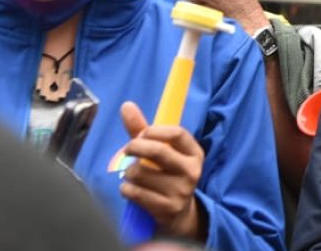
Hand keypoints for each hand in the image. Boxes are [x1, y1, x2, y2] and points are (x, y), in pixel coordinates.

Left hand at [119, 102, 205, 239]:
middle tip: (128, 149)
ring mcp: (180, 191)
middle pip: (158, 151)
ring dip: (128, 172)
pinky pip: (135, 192)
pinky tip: (131, 189)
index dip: (155, 131)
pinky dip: (126, 188)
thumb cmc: (166, 175)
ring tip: (133, 175)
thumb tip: (126, 105)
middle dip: (135, 147)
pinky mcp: (166, 208)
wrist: (178, 214)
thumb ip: (143, 129)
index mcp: (194, 154)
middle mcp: (191, 172)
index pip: (177, 134)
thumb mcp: (161, 152)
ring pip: (141, 173)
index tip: (141, 133)